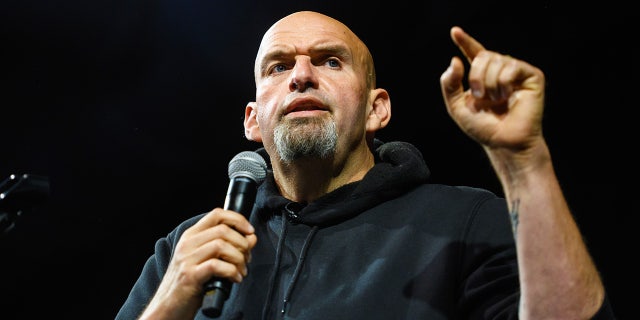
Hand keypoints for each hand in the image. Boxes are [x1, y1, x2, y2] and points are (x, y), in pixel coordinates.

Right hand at [139, 208, 256, 319]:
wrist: (168, 306)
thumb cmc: (190, 283)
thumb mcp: (208, 260)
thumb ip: (229, 247)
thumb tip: (251, 238)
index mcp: (191, 236)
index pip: (217, 214)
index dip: (238, 220)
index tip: (250, 232)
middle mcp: (187, 244)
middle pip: (223, 230)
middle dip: (242, 244)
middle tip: (247, 258)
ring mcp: (187, 259)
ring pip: (222, 245)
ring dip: (239, 258)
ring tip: (241, 270)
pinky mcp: (190, 276)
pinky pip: (217, 265)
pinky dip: (232, 271)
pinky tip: (235, 278)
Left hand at [440, 26, 545, 151]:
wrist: (504, 142)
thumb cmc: (484, 128)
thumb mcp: (457, 106)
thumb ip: (450, 84)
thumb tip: (455, 60)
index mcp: (483, 76)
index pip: (474, 53)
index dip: (465, 41)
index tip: (455, 31)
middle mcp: (501, 70)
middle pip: (483, 55)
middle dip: (476, 76)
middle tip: (479, 97)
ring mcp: (517, 72)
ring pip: (497, 60)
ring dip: (489, 83)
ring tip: (496, 101)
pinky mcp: (532, 76)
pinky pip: (512, 66)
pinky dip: (504, 82)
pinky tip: (507, 96)